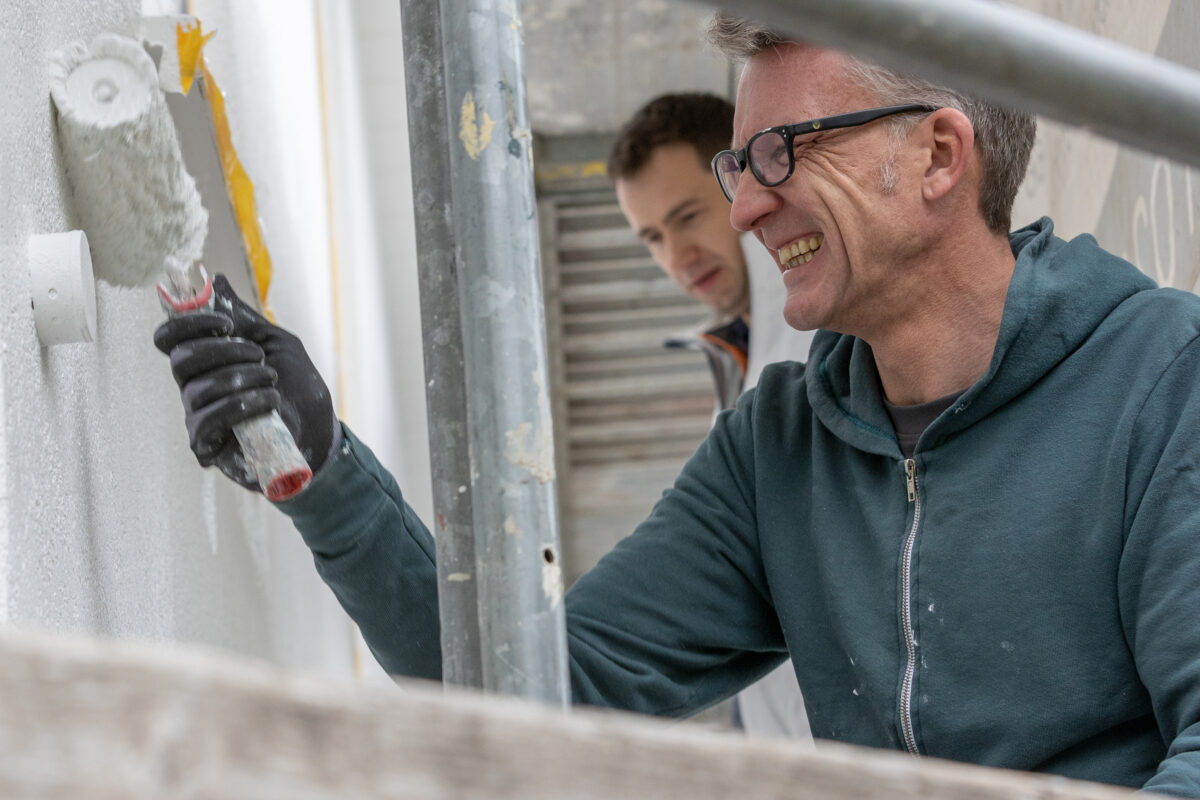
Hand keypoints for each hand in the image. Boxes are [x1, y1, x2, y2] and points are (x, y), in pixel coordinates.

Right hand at [153, 274, 335, 491]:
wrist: (320, 429)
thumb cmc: (298, 387)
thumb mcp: (277, 343)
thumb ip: (245, 318)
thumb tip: (215, 280)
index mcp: (205, 360)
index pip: (169, 338)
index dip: (188, 324)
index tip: (227, 325)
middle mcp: (194, 386)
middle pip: (180, 360)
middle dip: (223, 352)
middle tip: (259, 356)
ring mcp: (198, 417)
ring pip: (198, 390)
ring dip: (242, 380)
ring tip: (273, 382)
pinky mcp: (206, 446)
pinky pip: (206, 422)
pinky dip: (240, 406)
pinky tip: (269, 402)